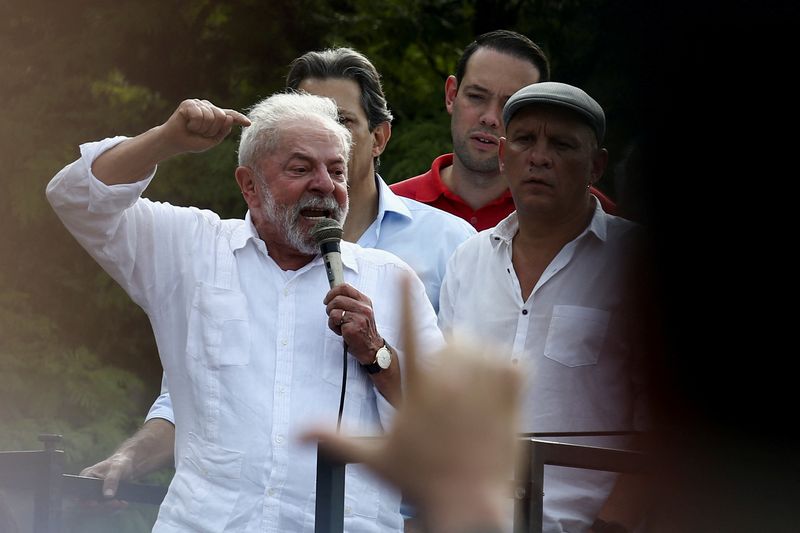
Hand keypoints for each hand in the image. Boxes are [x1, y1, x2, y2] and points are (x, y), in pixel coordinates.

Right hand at [78, 452, 133, 508]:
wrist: (127, 464)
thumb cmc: (120, 463)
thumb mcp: (117, 468)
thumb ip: (111, 480)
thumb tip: (107, 496)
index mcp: (86, 475)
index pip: (80, 491)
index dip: (84, 500)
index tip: (95, 504)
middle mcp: (87, 486)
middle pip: (87, 503)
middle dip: (102, 506)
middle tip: (117, 503)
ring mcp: (93, 493)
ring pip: (96, 508)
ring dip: (109, 509)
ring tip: (122, 503)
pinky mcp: (101, 498)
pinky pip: (104, 508)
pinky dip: (113, 508)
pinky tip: (122, 504)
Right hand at [157, 98, 250, 155]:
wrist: (175, 142)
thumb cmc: (193, 141)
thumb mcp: (212, 140)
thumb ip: (223, 131)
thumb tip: (228, 117)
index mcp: (216, 115)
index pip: (230, 115)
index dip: (240, 118)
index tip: (249, 123)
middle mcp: (209, 107)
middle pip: (222, 117)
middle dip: (212, 130)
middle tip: (200, 133)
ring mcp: (199, 104)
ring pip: (210, 117)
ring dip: (201, 128)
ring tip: (193, 129)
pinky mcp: (189, 103)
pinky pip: (199, 116)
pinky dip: (194, 124)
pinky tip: (187, 124)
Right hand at [308, 277, 522, 532]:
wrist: (468, 505)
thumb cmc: (419, 481)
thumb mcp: (372, 457)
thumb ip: (334, 437)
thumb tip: (296, 433)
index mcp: (419, 386)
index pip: (408, 329)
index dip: (405, 297)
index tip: (407, 272)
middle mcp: (452, 379)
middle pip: (455, 337)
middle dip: (451, 352)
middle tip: (448, 383)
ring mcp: (484, 386)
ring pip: (484, 347)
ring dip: (477, 361)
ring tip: (471, 390)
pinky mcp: (512, 398)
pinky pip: (515, 363)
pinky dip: (509, 370)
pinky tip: (499, 388)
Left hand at [324, 283, 383, 364]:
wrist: (372, 348)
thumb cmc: (363, 331)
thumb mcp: (361, 312)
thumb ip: (350, 302)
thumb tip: (333, 295)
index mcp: (365, 301)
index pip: (345, 287)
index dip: (333, 292)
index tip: (328, 298)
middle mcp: (364, 308)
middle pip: (337, 298)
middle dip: (329, 307)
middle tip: (332, 314)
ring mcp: (359, 317)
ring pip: (334, 310)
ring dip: (332, 319)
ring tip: (339, 325)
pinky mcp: (352, 327)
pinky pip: (334, 321)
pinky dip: (333, 326)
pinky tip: (341, 331)